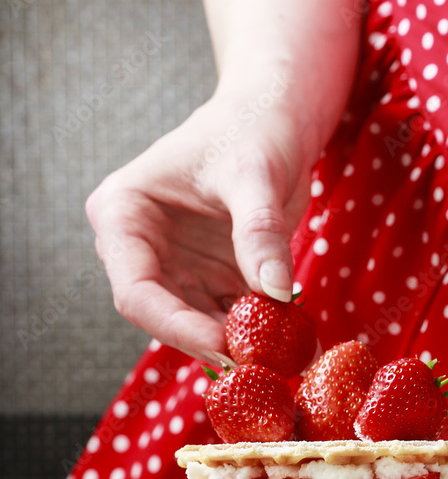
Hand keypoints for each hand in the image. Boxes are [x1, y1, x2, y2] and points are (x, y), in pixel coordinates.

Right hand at [86, 84, 316, 358]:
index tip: (225, 348)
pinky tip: (293, 344)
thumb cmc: (253, 126)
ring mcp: (176, 267)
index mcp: (123, 214)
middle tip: (261, 364)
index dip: (177, 327)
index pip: (136, 292)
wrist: (275, 114)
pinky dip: (259, 331)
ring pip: (199, 323)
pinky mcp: (210, 278)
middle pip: (165, 317)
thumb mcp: (256, 175)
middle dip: (213, 341)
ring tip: (285, 357)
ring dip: (240, 343)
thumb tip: (277, 294)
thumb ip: (260, 233)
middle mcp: (140, 249)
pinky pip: (230, 315)